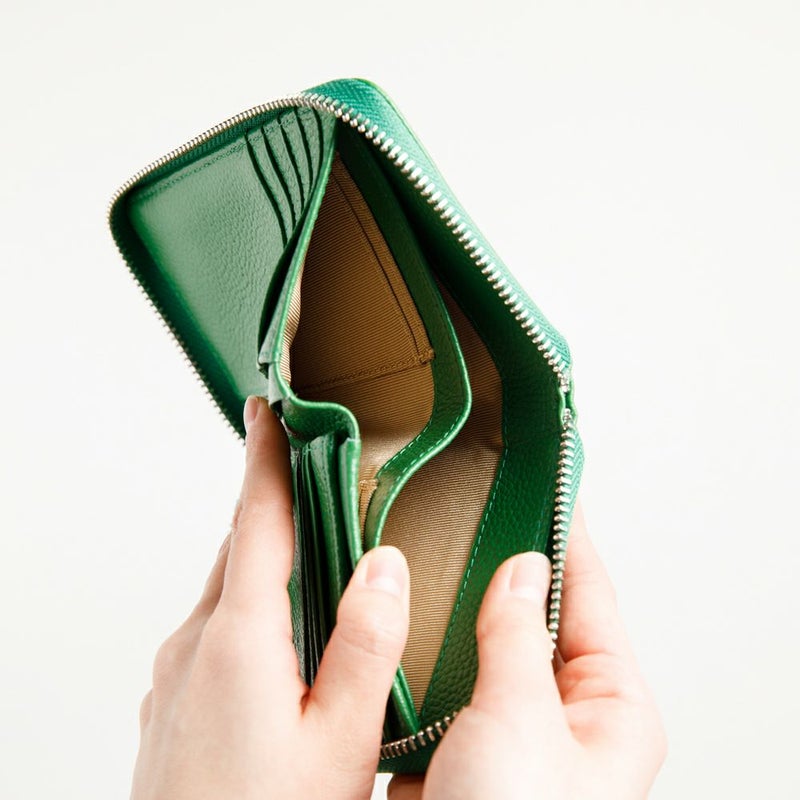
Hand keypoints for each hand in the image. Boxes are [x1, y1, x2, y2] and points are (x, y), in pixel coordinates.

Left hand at [131, 395, 410, 799]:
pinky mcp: (170, 705)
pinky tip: (280, 642)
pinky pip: (212, 632)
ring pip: (226, 593)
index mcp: (238, 639)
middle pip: (240, 550)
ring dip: (265, 562)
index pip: (255, 519)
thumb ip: (366, 643)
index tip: (266, 410)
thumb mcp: (342, 739)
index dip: (264, 457)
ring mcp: (174, 678)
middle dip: (274, 506)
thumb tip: (383, 565)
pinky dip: (247, 611)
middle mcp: (194, 647)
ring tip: (312, 559)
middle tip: (312, 479)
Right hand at [389, 504, 666, 799]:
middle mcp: (566, 721)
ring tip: (441, 565)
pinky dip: (429, 660)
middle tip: (486, 515)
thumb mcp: (520, 719)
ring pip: (488, 652)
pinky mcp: (465, 753)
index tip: (553, 487)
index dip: (569, 538)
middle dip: (508, 573)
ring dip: (462, 620)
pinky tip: (409, 631)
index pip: (591, 597)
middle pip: (538, 621)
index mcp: (610, 712)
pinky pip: (449, 685)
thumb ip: (517, 637)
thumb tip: (521, 570)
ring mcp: (513, 736)